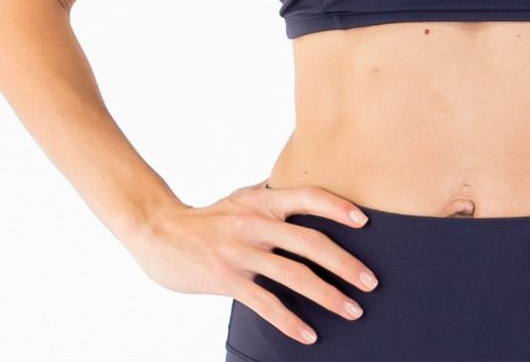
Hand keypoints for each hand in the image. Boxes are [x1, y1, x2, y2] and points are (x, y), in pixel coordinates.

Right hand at [125, 178, 378, 345]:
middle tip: (371, 282)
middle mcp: (255, 223)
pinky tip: (309, 334)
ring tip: (352, 310)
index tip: (365, 221)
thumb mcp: (242, 198)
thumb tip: (310, 198)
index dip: (337, 206)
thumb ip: (273, 200)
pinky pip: (266, 303)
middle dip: (345, 263)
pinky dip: (290, 321)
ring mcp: (241, 251)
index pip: (307, 196)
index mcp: (262, 200)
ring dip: (328, 295)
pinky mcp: (226, 279)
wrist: (158, 231)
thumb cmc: (208, 218)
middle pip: (310, 242)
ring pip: (294, 275)